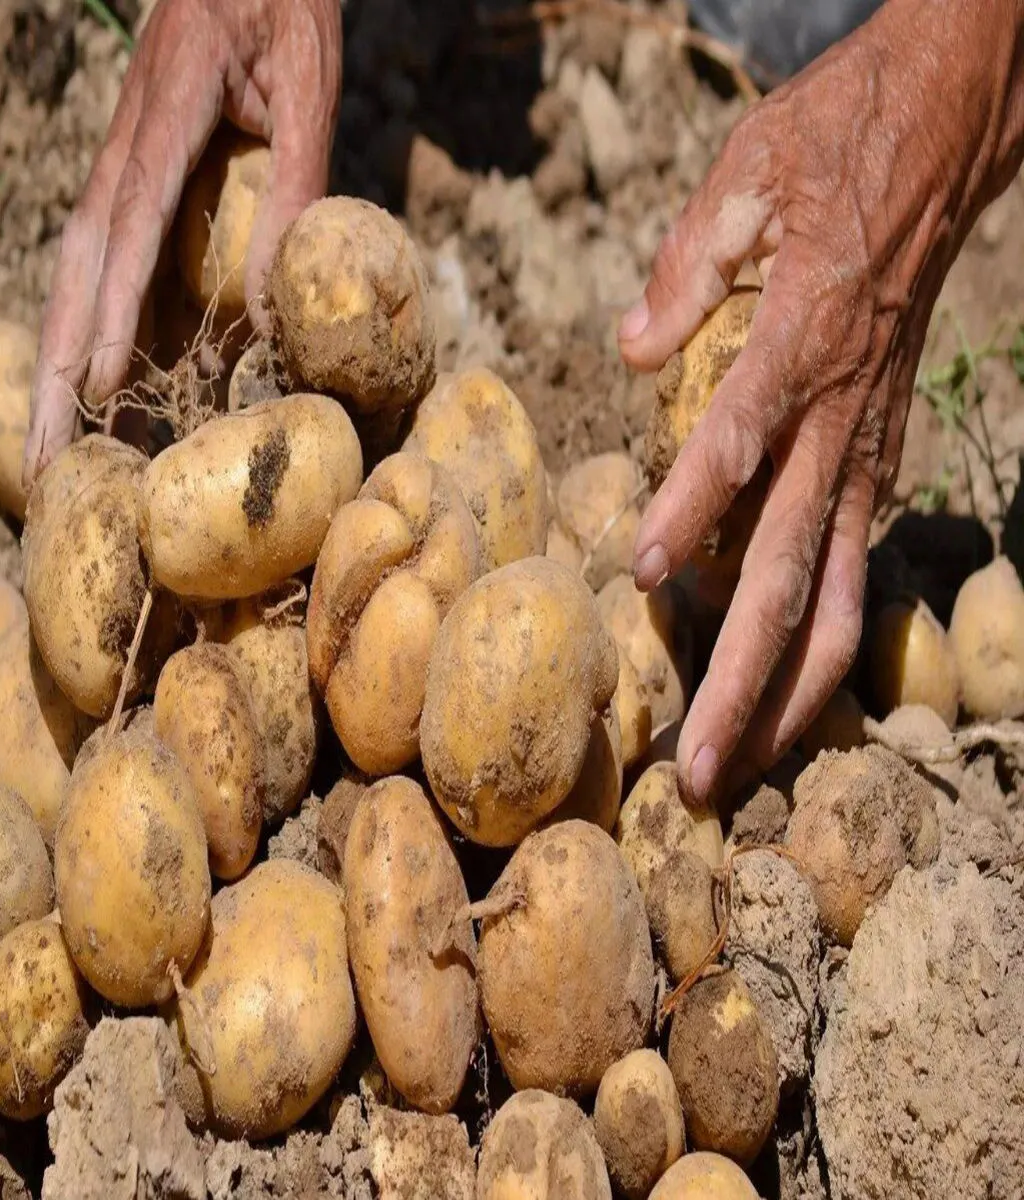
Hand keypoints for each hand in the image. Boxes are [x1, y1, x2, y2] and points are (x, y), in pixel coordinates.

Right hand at [23, 0, 341, 485]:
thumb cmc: (285, 3)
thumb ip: (295, 178)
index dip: (109, 306)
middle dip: (55, 365)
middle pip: (75, 266)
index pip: (126, 223)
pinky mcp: (140, 185)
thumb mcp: (308, 78)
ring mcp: (126, 169)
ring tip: (49, 451)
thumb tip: (278, 301)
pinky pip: (111, 269)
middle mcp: (127, 150)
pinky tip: (98, 394)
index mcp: (164, 115)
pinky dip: (98, 334)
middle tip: (38, 456)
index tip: (98, 383)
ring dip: (59, 364)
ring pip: (77, 275)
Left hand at [618, 0, 1023, 802]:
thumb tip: (629, 350)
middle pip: (787, 570)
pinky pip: (849, 574)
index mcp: (800, 342)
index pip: (736, 444)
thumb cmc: (839, 150)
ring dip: (786, 696)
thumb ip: (687, 267)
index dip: (688, 513)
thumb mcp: (750, 173)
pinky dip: (817, 646)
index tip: (638, 577)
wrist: (950, 138)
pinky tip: (780, 705)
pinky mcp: (876, 467)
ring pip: (834, 599)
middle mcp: (839, 419)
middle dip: (741, 679)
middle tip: (695, 771)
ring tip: (735, 771)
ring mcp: (866, 454)